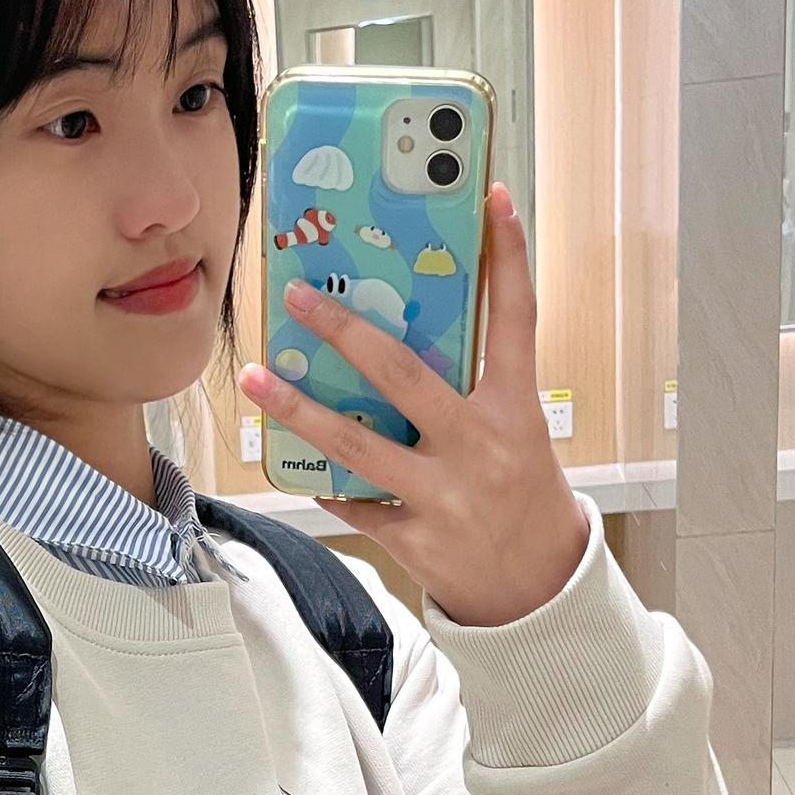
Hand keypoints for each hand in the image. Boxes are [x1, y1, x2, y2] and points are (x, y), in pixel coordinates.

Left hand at [239, 183, 588, 627]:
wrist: (539, 592)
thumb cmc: (525, 501)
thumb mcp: (520, 437)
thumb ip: (474, 392)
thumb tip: (405, 344)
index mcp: (516, 411)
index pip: (516, 320)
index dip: (509, 258)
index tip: (491, 202)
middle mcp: (478, 447)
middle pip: (403, 375)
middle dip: (345, 331)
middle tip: (300, 297)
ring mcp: (443, 495)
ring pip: (356, 444)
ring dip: (297, 409)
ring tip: (255, 377)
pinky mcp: (414, 538)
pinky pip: (353, 501)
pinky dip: (324, 480)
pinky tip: (293, 459)